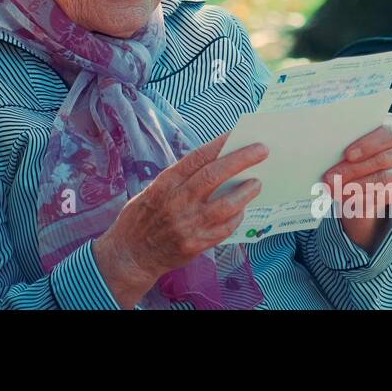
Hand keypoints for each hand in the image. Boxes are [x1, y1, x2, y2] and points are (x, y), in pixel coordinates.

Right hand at [93, 132, 268, 307]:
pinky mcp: (196, 245)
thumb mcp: (152, 191)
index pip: (197, 158)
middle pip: (215, 176)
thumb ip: (179, 181)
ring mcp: (187, 225)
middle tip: (261, 150)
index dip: (219, 144)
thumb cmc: (140, 219)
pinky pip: (225, 229)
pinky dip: (237, 217)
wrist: (129, 256)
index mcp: (164, 184)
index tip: (236, 134)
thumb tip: (213, 166)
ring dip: (246, 191)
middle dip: (241, 160)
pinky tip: (242, 209)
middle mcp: (176, 202)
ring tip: (257, 182)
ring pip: (226, 204)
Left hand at [320, 112, 391, 253]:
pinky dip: (364, 199)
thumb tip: (325, 145)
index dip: (367, 145)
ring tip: (334, 190)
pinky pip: (385, 196)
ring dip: (356, 187)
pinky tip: (346, 199)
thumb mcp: (359, 134)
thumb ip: (350, 137)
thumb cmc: (362, 141)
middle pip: (382, 160)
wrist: (376, 158)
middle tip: (330, 178)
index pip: (387, 135)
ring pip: (383, 181)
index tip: (347, 155)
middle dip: (353, 171)